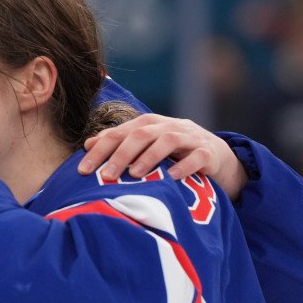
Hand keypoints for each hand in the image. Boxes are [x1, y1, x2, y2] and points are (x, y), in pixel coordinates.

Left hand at [78, 113, 246, 199]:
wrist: (219, 158)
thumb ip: (122, 144)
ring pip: (168, 140)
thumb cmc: (175, 155)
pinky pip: (197, 157)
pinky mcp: (209, 153)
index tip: (83, 170)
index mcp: (150, 124)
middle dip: (120, 154)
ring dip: (149, 157)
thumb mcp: (149, 147)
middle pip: (141, 133)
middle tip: (106, 176)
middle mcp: (169, 126)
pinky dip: (184, 166)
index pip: (120, 132)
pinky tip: (171, 179)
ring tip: (134, 175)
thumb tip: (88, 144)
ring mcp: (190, 138)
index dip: (100, 149)